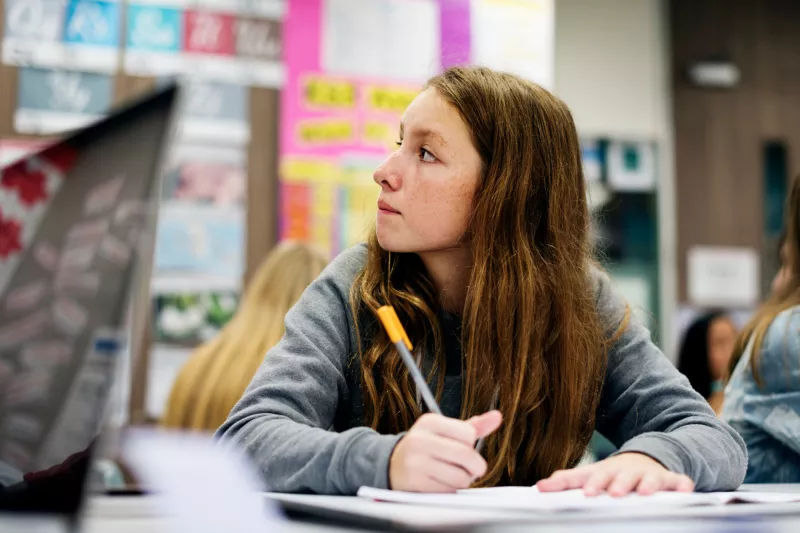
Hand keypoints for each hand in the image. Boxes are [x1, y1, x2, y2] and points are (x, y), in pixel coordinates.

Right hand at [389, 411, 501, 492]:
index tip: (464, 447)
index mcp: (430, 422)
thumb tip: (498, 417)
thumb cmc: (426, 446)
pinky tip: (442, 482)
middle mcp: (421, 439)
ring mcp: (416, 461)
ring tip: (455, 475)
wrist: (392, 464)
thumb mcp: (445, 431)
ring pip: (460, 476)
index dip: (471, 444)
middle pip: (466, 455)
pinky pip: (448, 490)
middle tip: (474, 468)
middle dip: (476, 466)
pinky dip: (451, 489)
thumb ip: (473, 426)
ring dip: (464, 480)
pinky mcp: (415, 482)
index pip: (468, 433)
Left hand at [536, 453, 694, 496]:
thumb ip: (566, 481)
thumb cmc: (611, 474)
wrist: (644, 458)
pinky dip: (682, 484)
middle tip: (611, 493)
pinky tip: (685, 489)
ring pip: (647, 478)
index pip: (594, 477)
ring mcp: (647, 474)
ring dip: (645, 484)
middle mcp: (625, 472)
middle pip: (619, 477)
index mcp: (604, 471)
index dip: (591, 484)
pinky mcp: (668, 479)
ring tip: (643, 492)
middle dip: (615, 484)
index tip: (586, 493)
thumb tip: (540, 486)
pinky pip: (678, 481)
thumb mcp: (590, 475)